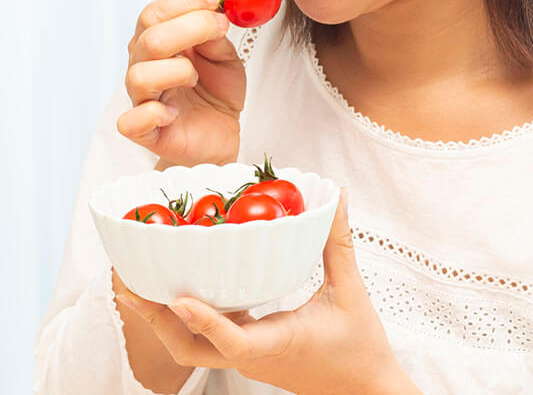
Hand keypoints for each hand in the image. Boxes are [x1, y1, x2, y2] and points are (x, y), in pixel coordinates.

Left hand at [115, 189, 406, 394]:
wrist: (365, 392)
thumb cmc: (360, 347)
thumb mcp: (350, 290)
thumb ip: (338, 241)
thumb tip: (335, 197)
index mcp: (276, 344)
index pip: (231, 341)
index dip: (203, 320)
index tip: (177, 297)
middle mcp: (253, 355)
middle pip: (189, 349)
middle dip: (154, 318)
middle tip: (127, 282)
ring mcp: (247, 358)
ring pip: (192, 346)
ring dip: (163, 318)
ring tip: (138, 284)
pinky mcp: (250, 354)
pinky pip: (209, 337)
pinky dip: (188, 316)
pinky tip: (184, 287)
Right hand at [117, 0, 245, 166]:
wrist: (220, 135)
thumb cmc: (216, 92)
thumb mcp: (225, 57)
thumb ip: (214, 35)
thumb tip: (212, 9)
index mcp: (159, 44)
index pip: (155, 13)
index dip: (184, 1)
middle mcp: (144, 67)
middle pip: (150, 38)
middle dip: (190, 27)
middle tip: (219, 28)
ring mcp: (142, 99)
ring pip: (140, 75)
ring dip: (177, 71)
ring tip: (195, 78)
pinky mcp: (145, 132)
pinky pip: (132, 121)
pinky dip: (154, 114)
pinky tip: (174, 113)